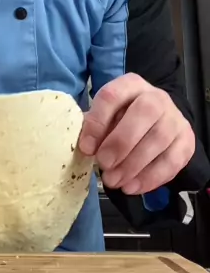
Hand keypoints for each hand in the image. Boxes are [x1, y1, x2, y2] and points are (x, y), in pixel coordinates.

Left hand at [78, 73, 194, 194]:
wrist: (158, 122)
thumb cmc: (123, 119)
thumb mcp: (106, 116)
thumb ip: (95, 127)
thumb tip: (85, 147)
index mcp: (130, 85)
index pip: (113, 95)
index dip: (98, 122)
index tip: (86, 148)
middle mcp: (157, 97)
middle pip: (144, 112)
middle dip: (121, 142)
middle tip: (104, 164)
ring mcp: (175, 119)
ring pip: (159, 139)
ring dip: (133, 165)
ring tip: (113, 181)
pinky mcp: (186, 142)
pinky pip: (172, 161)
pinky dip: (150, 178)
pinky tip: (132, 187)